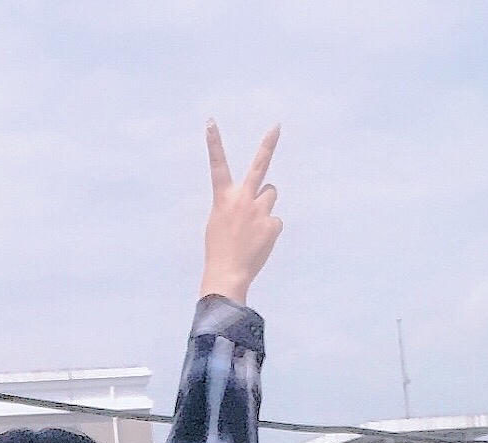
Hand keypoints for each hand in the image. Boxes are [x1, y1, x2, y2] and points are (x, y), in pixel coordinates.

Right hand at [200, 121, 281, 305]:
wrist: (227, 275)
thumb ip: (235, 206)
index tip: (211, 122)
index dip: (214, 142)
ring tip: (254, 226)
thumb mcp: (218, 223)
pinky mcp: (272, 225)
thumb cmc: (219, 250)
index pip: (217, 165)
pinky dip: (269, 230)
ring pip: (270, 194)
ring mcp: (259, 211)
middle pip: (259, 166)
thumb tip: (257, 202)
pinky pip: (275, 221)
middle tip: (276, 126)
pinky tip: (259, 243)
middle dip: (268, 145)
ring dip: (265, 204)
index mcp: (223, 199)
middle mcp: (242, 199)